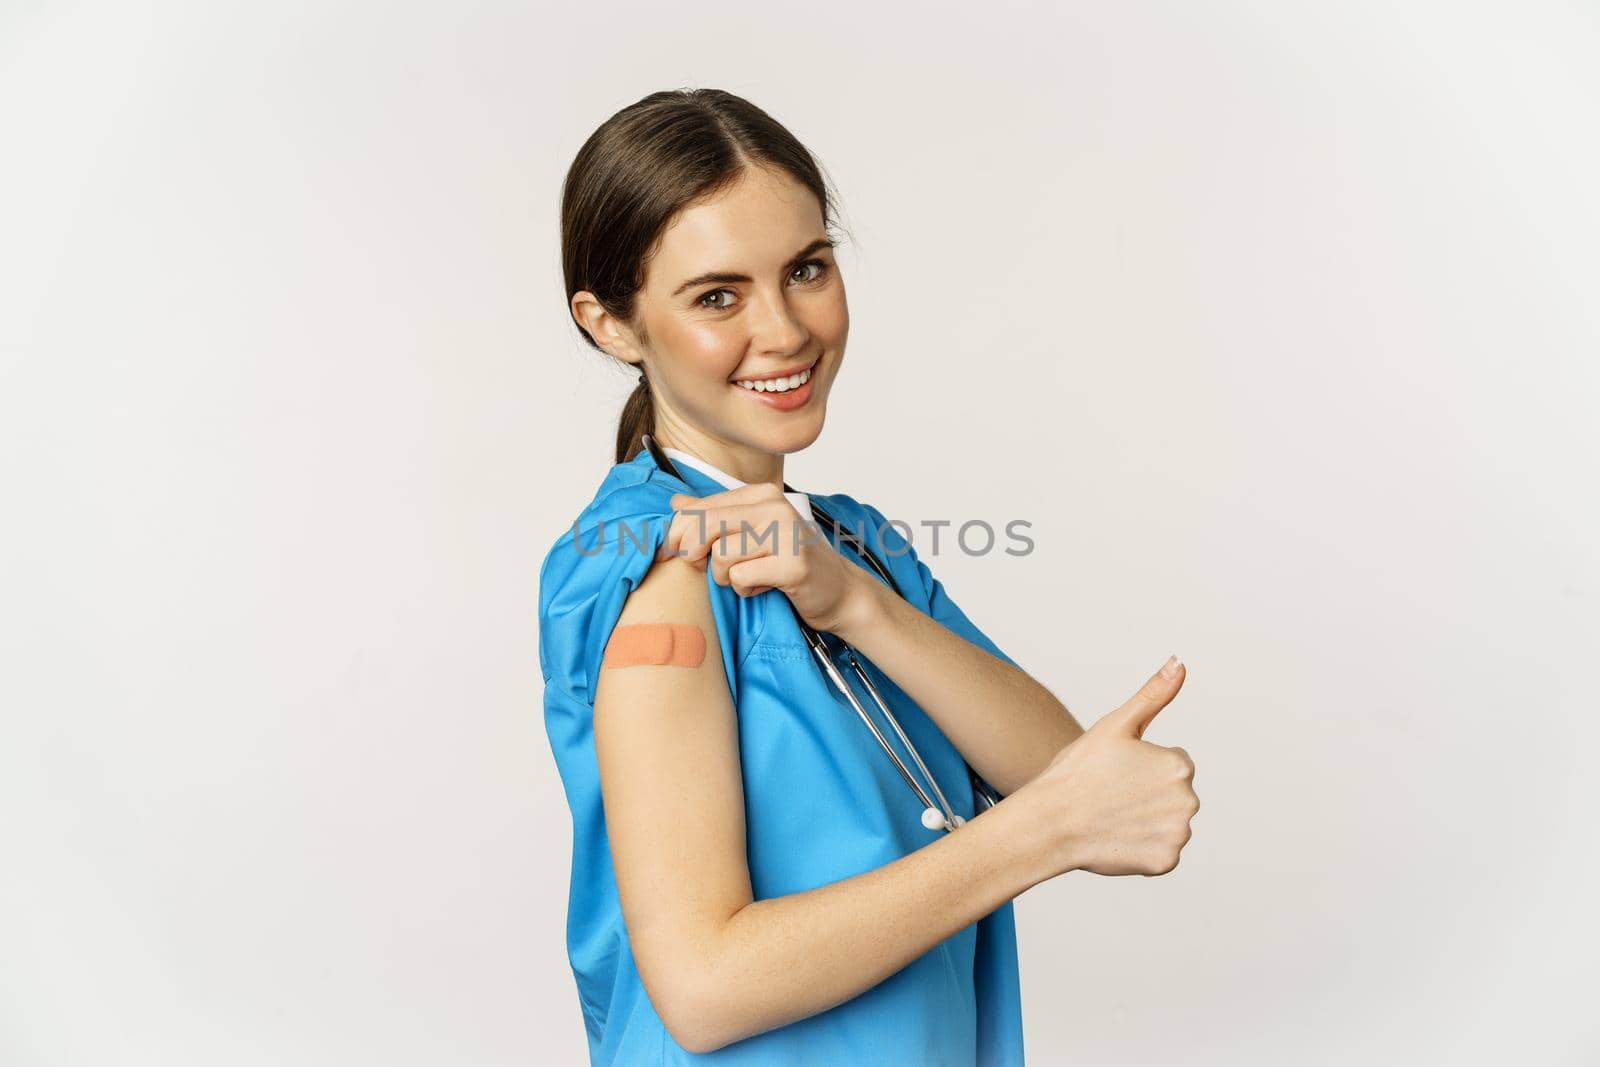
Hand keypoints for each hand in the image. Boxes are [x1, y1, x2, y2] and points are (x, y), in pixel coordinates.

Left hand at [655, 483, 872, 633]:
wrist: (838, 590)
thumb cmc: (790, 562)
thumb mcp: (750, 533)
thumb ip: (713, 516)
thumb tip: (676, 504)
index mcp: (761, 494)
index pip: (699, 508)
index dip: (679, 535)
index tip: (682, 553)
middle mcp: (774, 507)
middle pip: (704, 527)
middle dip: (695, 554)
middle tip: (708, 568)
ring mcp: (786, 533)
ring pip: (720, 556)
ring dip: (725, 577)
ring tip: (748, 578)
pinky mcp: (793, 564)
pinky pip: (741, 578)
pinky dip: (746, 590)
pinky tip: (765, 587)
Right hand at [1011, 657, 1199, 877]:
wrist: (1049, 823)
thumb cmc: (1076, 771)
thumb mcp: (1116, 725)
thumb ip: (1154, 694)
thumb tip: (1179, 662)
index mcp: (1179, 765)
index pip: (1171, 764)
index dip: (1140, 767)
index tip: (1114, 773)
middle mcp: (1188, 800)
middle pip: (1172, 794)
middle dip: (1147, 794)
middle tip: (1110, 795)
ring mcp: (1178, 834)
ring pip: (1167, 822)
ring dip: (1145, 821)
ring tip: (1111, 816)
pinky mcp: (1166, 861)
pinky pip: (1161, 851)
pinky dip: (1142, 847)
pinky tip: (1116, 838)